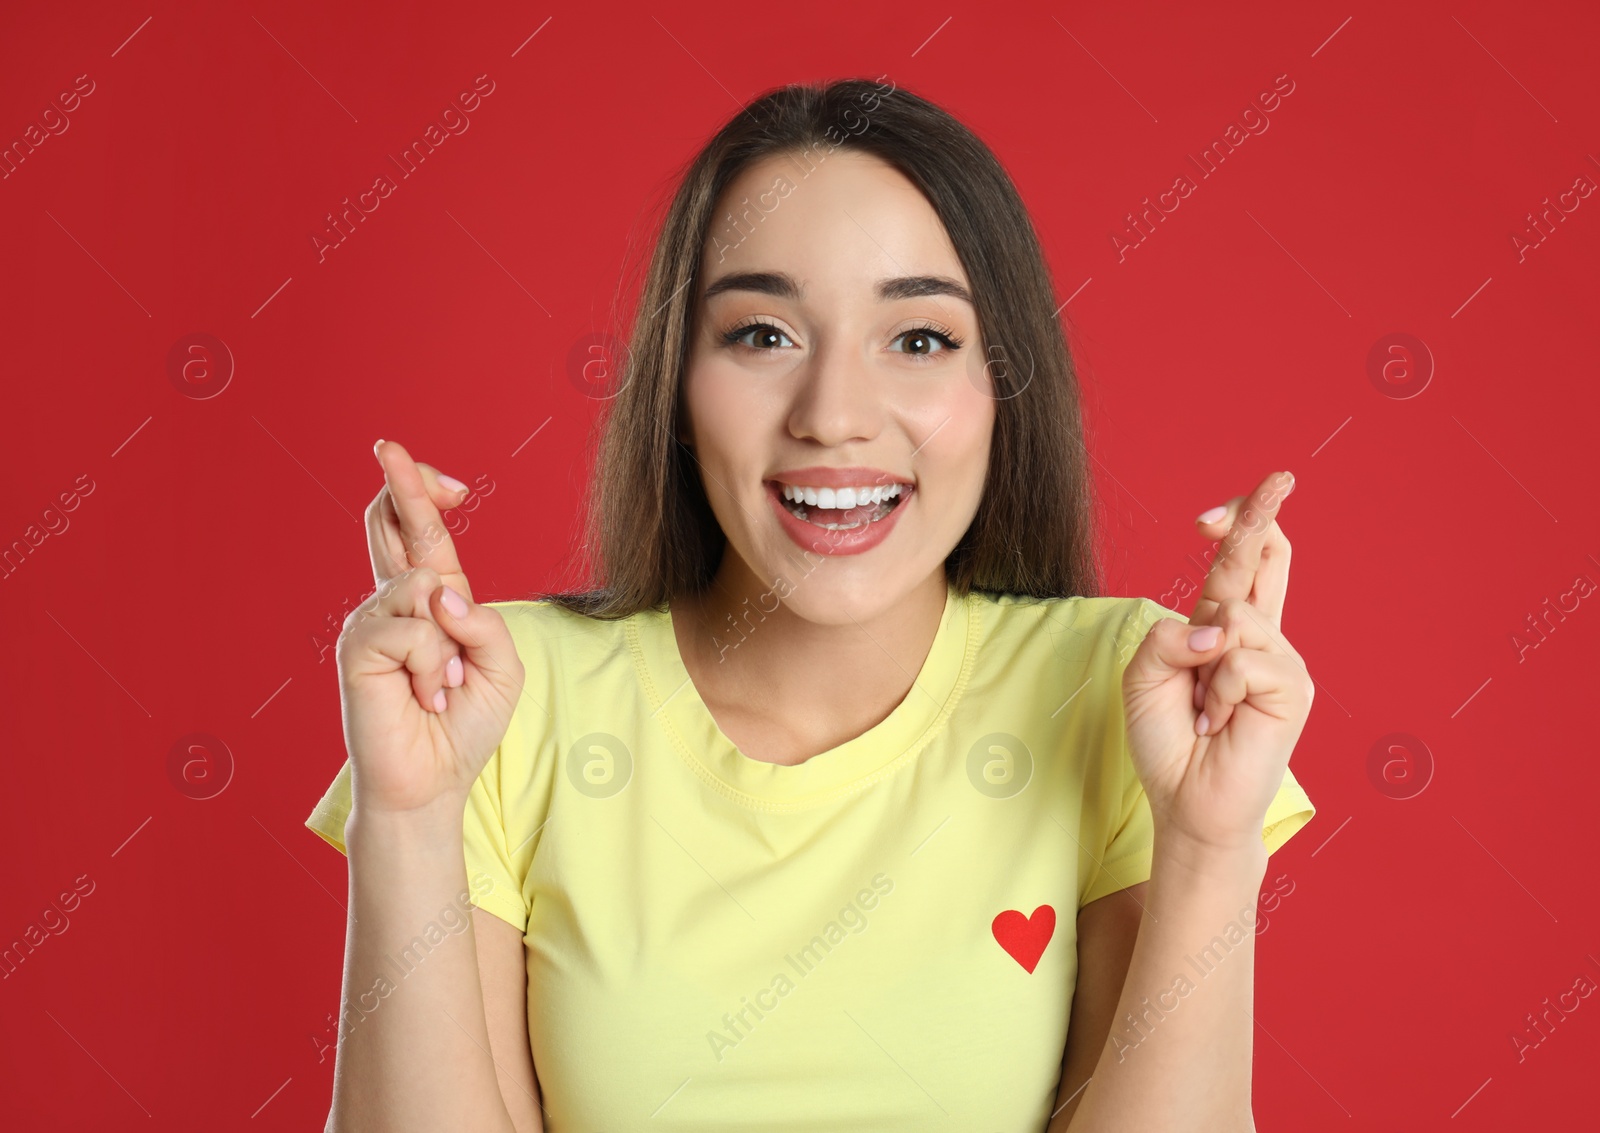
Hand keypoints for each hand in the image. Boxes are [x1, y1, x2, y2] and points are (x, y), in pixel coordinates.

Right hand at [336, 440, 525, 815]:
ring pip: (421, 586)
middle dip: (402, 484)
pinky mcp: (358, 647)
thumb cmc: (464, 725)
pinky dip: (430, 664)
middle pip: (391, 524)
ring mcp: (371, 622)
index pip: (420, 534)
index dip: (422, 494)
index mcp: (431, 603)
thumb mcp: (501, 668)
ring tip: (439, 686)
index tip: (447, 479)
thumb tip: (439, 593)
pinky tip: (422, 695)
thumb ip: (485, 624)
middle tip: (388, 445)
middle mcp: (394, 604)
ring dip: (447, 645)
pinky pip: (411, 628)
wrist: (432, 782)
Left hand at [1119, 471, 1313, 850]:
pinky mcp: (1293, 687)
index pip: (1241, 562)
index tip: (1214, 513)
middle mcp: (1258, 635)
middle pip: (1267, 556)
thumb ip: (1166, 637)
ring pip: (1234, 615)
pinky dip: (1218, 689)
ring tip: (1206, 710)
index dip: (1239, 525)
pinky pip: (1242, 658)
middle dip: (1264, 513)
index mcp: (1223, 626)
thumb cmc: (1168, 739)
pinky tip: (1220, 722)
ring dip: (1201, 665)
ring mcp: (1280, 659)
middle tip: (1282, 475)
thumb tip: (1218, 626)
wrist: (1187, 802)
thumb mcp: (1143, 676)